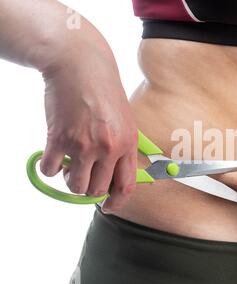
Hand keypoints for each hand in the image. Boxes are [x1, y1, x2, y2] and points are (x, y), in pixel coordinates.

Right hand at [39, 46, 136, 212]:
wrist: (80, 66)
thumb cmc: (104, 91)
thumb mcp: (125, 120)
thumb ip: (123, 148)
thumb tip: (116, 174)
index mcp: (127, 144)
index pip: (125, 185)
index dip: (116, 202)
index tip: (108, 207)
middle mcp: (107, 148)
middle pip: (97, 189)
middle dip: (89, 190)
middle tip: (84, 178)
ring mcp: (82, 145)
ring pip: (75, 186)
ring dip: (71, 181)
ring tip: (71, 166)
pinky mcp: (58, 139)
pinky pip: (51, 170)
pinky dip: (51, 168)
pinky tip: (55, 155)